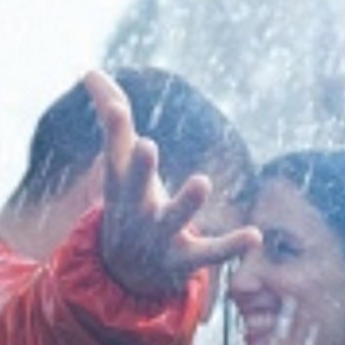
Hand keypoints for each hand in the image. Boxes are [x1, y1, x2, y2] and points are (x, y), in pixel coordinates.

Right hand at [84, 70, 259, 296]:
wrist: (125, 274)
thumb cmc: (129, 202)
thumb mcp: (117, 163)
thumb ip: (111, 118)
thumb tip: (89, 69)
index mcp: (121, 183)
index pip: (115, 153)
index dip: (115, 130)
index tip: (116, 108)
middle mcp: (136, 208)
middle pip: (135, 187)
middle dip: (140, 168)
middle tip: (147, 146)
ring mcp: (160, 236)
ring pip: (172, 219)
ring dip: (186, 203)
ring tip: (201, 182)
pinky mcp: (185, 259)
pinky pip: (209, 253)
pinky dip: (231, 245)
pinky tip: (255, 235)